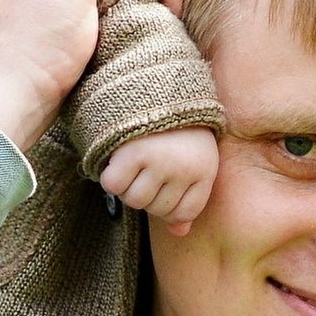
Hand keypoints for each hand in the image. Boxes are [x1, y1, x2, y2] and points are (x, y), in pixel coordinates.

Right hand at [99, 123, 219, 233]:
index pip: (183, 213)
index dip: (168, 206)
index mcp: (205, 171)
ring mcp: (159, 161)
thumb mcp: (193, 159)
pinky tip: (118, 159)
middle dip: (147, 193)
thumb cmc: (177, 128)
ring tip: (133, 162)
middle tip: (146, 166)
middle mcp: (184, 169)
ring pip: (134, 200)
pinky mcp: (132, 152)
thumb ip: (188, 198)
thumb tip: (180, 234)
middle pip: (156, 209)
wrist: (156, 82)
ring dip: (128, 186)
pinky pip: (113, 186)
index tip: (163, 183)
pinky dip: (111, 176)